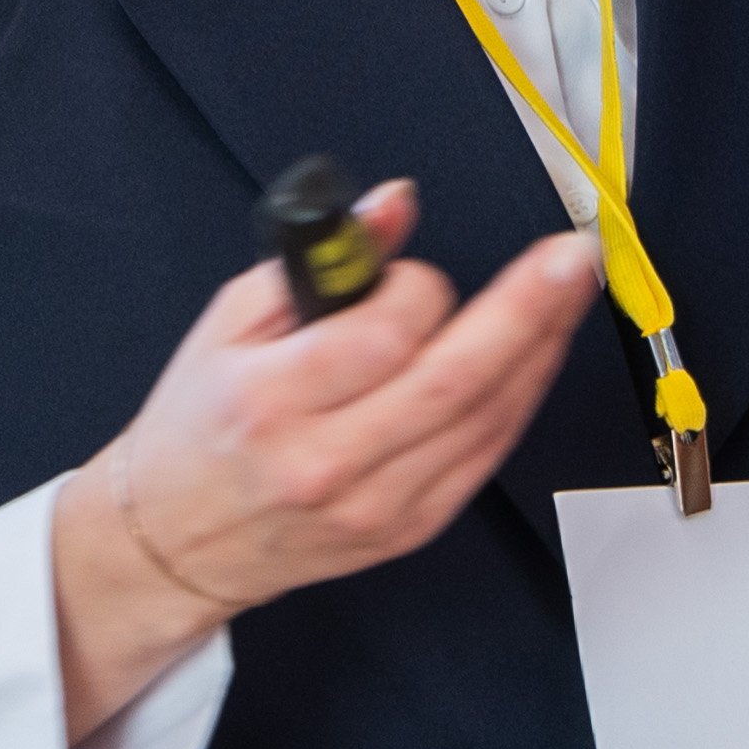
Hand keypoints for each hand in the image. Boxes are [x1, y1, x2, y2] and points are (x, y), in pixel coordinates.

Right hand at [52, 177, 597, 733]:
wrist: (175, 543)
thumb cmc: (198, 428)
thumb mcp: (231, 323)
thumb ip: (319, 260)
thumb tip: (395, 204)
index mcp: (273, 401)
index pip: (382, 337)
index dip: (420, 290)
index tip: (415, 276)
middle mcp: (328, 462)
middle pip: (456, 381)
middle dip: (529, 308)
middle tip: (572, 257)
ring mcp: (375, 506)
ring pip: (486, 420)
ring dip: (540, 349)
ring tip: (568, 291)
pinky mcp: (408, 530)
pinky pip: (485, 456)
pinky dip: (519, 399)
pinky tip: (537, 354)